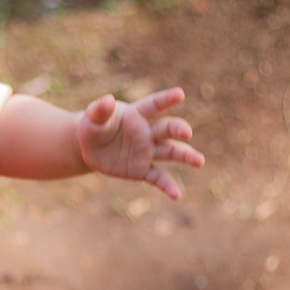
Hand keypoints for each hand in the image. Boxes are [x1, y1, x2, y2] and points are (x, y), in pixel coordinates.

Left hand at [77, 87, 203, 200]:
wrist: (90, 150)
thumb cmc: (94, 128)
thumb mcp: (91, 119)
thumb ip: (100, 110)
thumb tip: (108, 100)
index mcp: (137, 115)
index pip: (154, 105)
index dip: (166, 99)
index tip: (179, 94)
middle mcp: (147, 132)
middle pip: (167, 129)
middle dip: (178, 129)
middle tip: (187, 132)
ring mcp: (147, 151)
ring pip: (170, 152)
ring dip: (185, 155)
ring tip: (199, 161)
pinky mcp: (142, 170)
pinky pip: (158, 178)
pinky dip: (167, 186)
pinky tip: (176, 195)